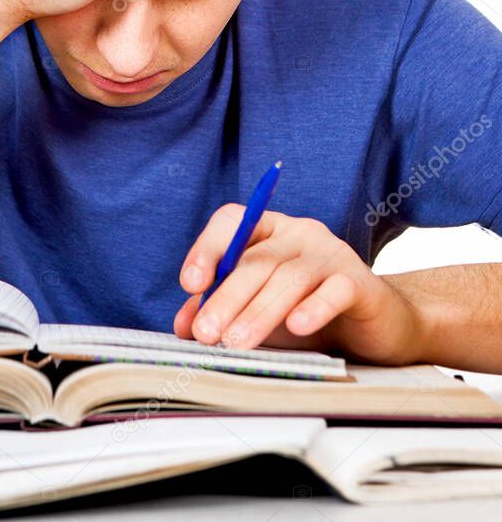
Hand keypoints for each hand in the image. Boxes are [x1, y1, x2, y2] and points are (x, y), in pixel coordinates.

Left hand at [174, 208, 423, 364]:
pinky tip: (297, 327)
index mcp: (270, 231)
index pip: (233, 221)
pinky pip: (335, 289)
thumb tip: (184, 325)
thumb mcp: (259, 312)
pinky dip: (314, 307)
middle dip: (227, 297)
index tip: (190, 285)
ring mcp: (332, 254)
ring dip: (259, 311)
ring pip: (290, 277)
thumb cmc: (309, 314)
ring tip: (236, 342)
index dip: (208, 248)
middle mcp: (299, 234)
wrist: (379, 327)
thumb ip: (222, 311)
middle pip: (257, 259)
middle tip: (207, 334)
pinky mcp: (361, 282)